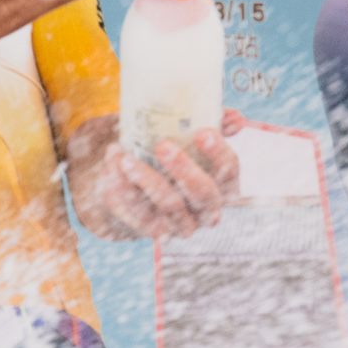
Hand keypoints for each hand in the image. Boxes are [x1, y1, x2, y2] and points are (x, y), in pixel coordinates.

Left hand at [72, 110, 244, 237]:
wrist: (135, 189)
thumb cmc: (167, 157)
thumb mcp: (187, 138)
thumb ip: (212, 124)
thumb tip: (236, 118)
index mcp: (222, 185)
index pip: (229, 171)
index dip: (218, 152)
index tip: (202, 131)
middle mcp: (207, 210)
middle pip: (203, 194)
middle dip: (184, 169)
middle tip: (162, 145)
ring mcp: (182, 224)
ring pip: (170, 205)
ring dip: (147, 179)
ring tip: (125, 157)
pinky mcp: (154, 230)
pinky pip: (138, 213)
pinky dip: (123, 190)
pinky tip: (112, 167)